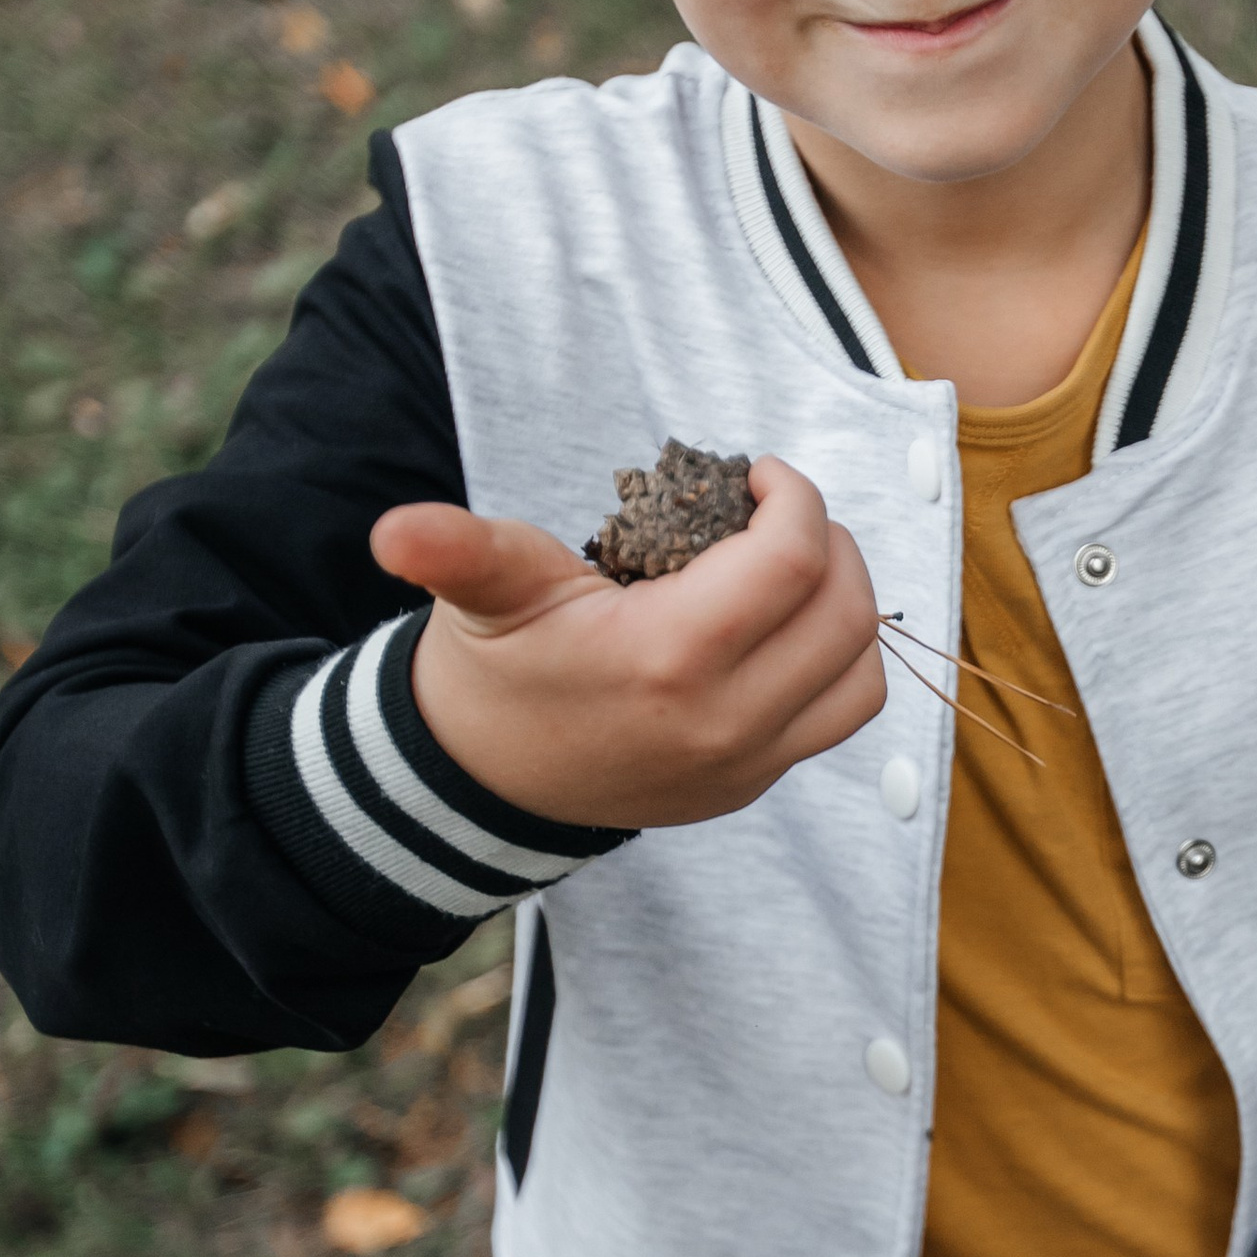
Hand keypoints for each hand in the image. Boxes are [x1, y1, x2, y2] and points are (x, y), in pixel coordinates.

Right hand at [369, 456, 885, 828]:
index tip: (760, 475)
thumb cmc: (495, 667)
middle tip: (784, 512)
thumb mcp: (482, 597)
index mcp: (667, 661)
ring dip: (846, 601)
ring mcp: (748, 762)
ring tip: (799, 563)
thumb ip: (456, 552)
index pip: (794, 560)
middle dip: (830, 540)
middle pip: (844, 611)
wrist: (484, 780)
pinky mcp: (756, 781)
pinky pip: (844, 713)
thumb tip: (395, 533)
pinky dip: (841, 660)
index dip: (795, 497)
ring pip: (861, 669)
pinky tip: (793, 622)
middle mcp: (724, 721)